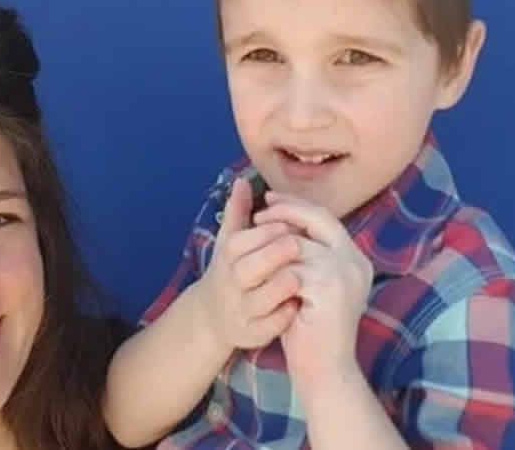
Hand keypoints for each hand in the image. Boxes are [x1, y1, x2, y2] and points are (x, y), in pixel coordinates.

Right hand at [191, 178, 302, 351]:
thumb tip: (243, 180)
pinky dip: (284, 318)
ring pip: (258, 301)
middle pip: (247, 270)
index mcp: (226, 258)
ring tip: (302, 278)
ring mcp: (239, 310)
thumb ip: (238, 212)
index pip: (241, 242)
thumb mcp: (230, 242)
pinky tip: (301, 307)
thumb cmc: (231, 271)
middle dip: (272, 256)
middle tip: (299, 244)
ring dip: (280, 288)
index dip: (267, 232)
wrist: (213, 317)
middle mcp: (229, 284)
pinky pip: (268, 327)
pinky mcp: (251, 334)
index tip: (291, 225)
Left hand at [254, 192, 373, 396]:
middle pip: (318, 219)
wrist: (325, 368)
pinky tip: (257, 264)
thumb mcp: (307, 282)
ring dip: (273, 237)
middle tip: (257, 213)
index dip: (297, 206)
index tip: (270, 200)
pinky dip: (272, 264)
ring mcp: (345, 274)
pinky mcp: (328, 290)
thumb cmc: (311, 326)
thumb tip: (282, 220)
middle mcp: (356, 262)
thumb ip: (302, 252)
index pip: (326, 218)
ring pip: (301, 241)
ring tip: (251, 236)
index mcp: (354, 258)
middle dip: (284, 212)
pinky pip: (292, 267)